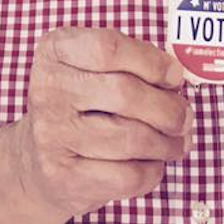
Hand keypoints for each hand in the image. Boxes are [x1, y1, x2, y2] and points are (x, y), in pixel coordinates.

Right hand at [14, 27, 192, 219]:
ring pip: (132, 138)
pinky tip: (152, 163)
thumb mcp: (92, 70)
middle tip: (184, 117)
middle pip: (125, 93)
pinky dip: (152, 171)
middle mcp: (48, 89)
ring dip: (166, 143)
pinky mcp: (63, 175)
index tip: (175, 77)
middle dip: (168, 108)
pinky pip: (127, 175)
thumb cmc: (80, 106)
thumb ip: (131, 64)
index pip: (109, 47)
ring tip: (175, 142)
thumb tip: (176, 82)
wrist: (39, 160)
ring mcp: (52, 134)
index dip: (152, 62)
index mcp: (56, 51)